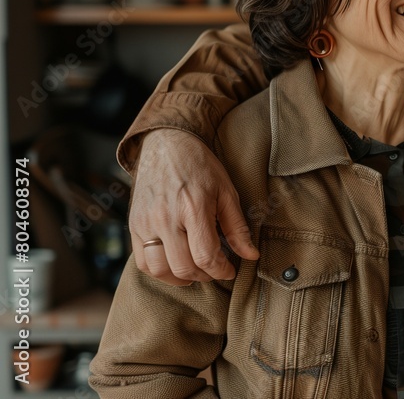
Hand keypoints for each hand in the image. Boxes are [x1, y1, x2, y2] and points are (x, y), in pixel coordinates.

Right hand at [128, 128, 258, 284]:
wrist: (166, 146)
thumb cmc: (199, 166)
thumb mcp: (227, 191)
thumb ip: (237, 227)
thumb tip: (251, 255)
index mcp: (193, 207)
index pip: (206, 256)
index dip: (221, 271)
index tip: (229, 270)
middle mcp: (166, 217)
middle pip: (183, 267)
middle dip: (204, 276)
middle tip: (214, 269)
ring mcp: (146, 222)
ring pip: (159, 269)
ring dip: (180, 278)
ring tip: (195, 270)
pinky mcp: (133, 225)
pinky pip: (142, 262)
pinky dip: (159, 271)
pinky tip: (174, 265)